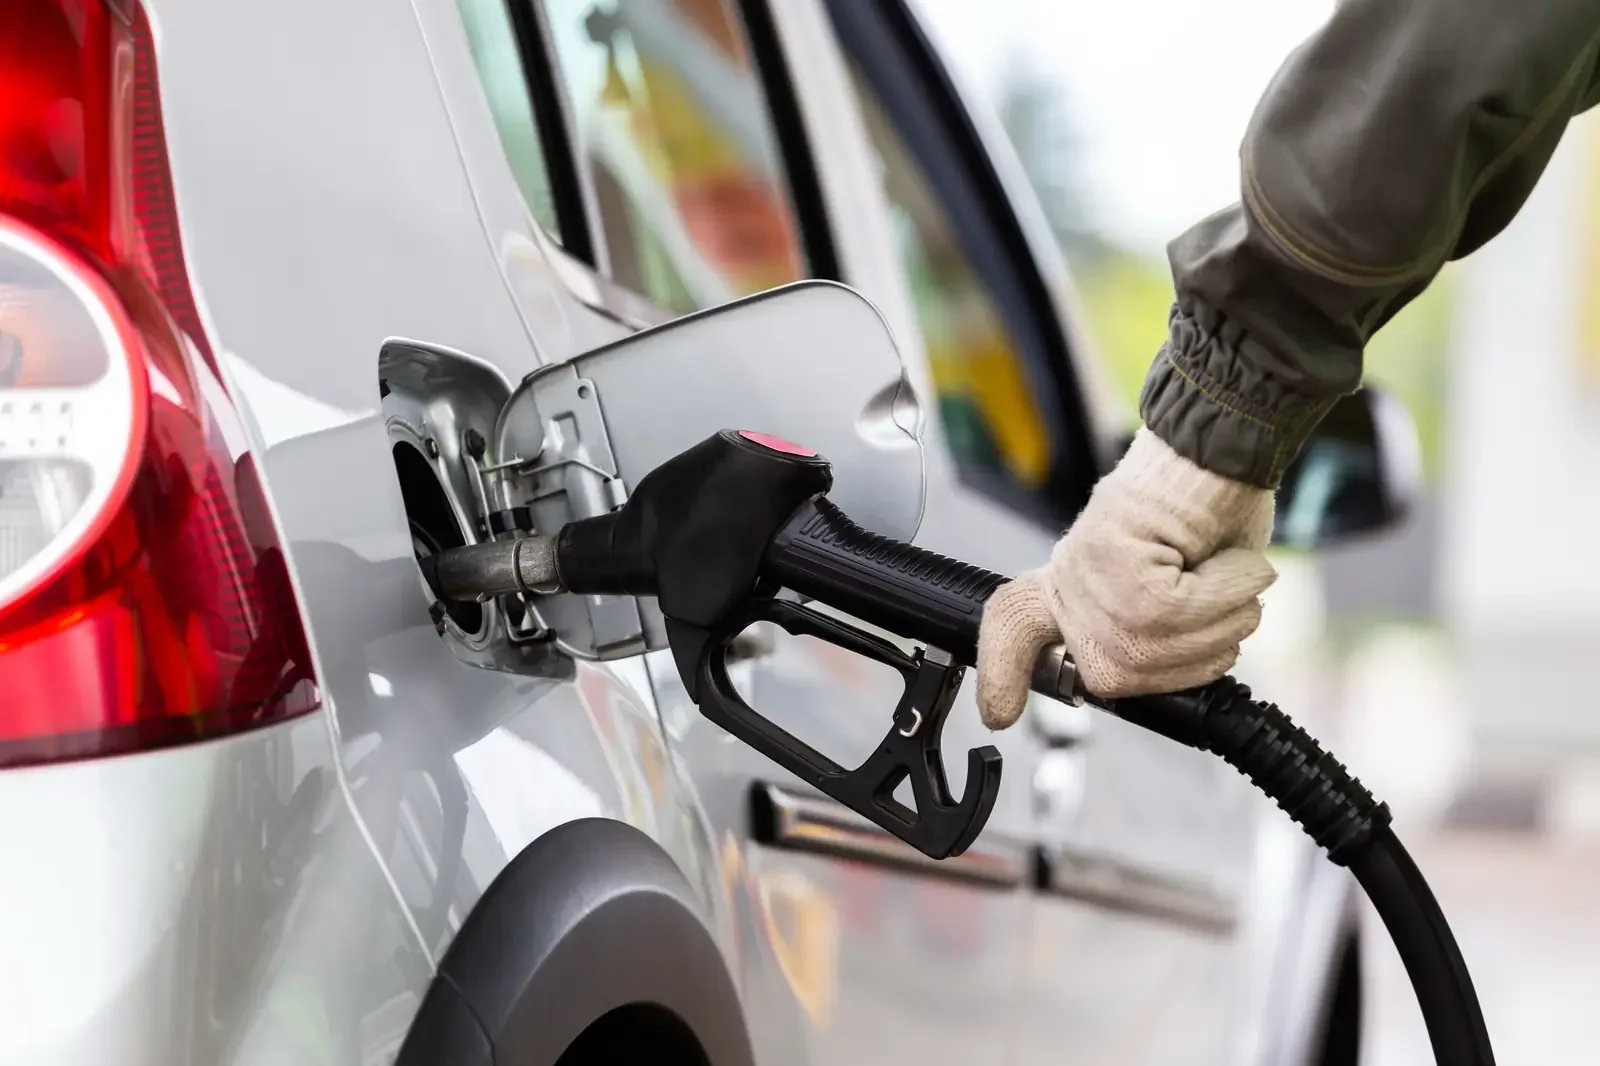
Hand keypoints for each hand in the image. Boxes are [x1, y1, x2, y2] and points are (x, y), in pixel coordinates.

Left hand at [976, 428, 1277, 727]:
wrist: (1217, 446)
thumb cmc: (1205, 510)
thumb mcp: (1168, 581)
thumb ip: (1147, 634)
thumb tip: (1155, 672)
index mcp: (1068, 585)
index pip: (1014, 631)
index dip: (1004, 673)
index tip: (997, 714)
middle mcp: (1068, 586)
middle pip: (1127, 676)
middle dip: (1202, 646)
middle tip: (1215, 592)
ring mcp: (1090, 582)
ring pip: (1173, 651)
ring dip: (1229, 613)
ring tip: (1222, 568)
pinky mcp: (1125, 574)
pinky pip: (1191, 616)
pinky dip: (1232, 588)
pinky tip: (1233, 561)